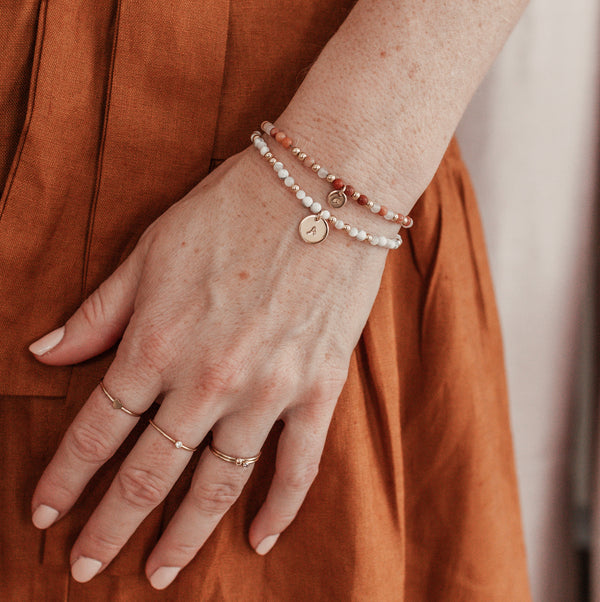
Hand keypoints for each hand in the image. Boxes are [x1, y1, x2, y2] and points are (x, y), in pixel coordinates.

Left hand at [29, 146, 389, 588]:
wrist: (323, 190)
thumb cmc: (232, 210)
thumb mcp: (150, 250)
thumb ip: (99, 312)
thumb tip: (43, 352)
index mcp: (156, 343)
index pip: (95, 431)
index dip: (64, 478)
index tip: (44, 514)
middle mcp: (206, 381)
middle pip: (147, 474)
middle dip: (110, 527)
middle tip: (86, 566)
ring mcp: (267, 392)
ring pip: (217, 486)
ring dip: (182, 537)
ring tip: (158, 574)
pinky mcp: (317, 390)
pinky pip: (297, 467)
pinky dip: (279, 510)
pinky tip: (258, 540)